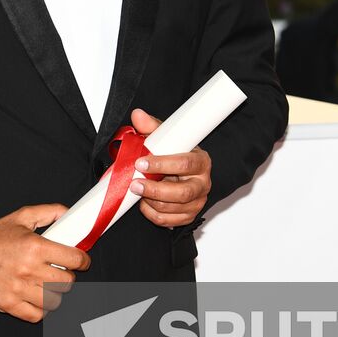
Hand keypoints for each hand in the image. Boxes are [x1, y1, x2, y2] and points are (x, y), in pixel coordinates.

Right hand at [0, 204, 90, 322]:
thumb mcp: (22, 216)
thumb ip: (49, 212)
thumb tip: (69, 214)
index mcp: (34, 247)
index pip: (74, 260)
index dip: (83, 261)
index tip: (82, 261)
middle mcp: (28, 269)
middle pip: (68, 282)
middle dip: (68, 276)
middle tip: (61, 271)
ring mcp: (18, 289)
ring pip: (55, 300)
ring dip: (56, 293)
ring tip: (49, 285)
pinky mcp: (8, 304)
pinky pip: (37, 315)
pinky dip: (41, 309)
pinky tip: (38, 298)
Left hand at [128, 108, 211, 226]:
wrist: (181, 173)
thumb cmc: (175, 154)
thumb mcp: (166, 138)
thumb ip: (152, 127)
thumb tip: (137, 115)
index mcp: (201, 162)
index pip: (185, 164)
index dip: (162, 164)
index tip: (141, 162)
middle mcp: (202, 184)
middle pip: (182, 193)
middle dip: (154, 189)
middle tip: (134, 184)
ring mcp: (197, 202)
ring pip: (172, 208)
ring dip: (150, 201)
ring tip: (136, 190)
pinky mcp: (188, 217)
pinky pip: (167, 221)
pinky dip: (151, 213)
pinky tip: (144, 202)